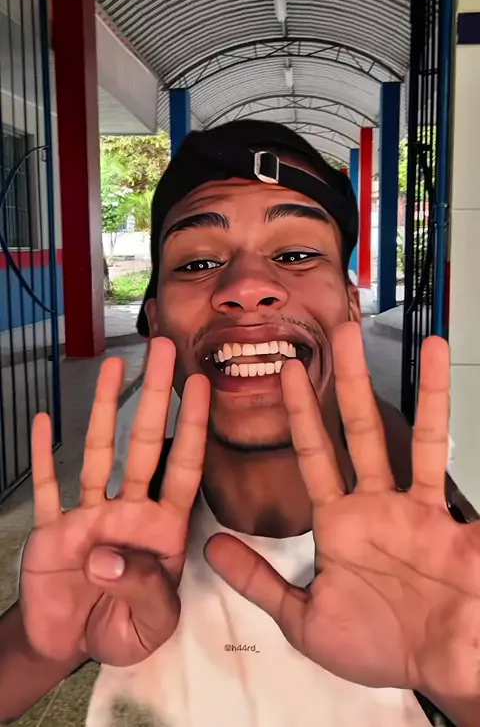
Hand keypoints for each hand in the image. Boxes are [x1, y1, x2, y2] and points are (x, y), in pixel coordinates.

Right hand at [21, 338, 209, 666]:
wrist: (68, 646)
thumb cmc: (122, 628)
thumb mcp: (151, 626)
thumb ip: (144, 592)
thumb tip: (107, 555)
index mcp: (163, 528)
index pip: (184, 468)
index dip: (194, 427)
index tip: (203, 386)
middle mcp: (129, 509)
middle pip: (144, 443)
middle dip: (155, 396)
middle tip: (164, 349)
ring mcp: (88, 513)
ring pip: (99, 452)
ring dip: (103, 409)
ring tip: (114, 366)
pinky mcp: (51, 528)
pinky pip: (47, 487)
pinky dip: (43, 455)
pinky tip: (43, 420)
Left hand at [206, 322, 479, 704]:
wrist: (439, 670)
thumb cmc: (378, 647)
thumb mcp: (305, 618)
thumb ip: (259, 581)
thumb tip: (209, 549)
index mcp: (340, 522)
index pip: (313, 455)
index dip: (297, 414)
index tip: (283, 373)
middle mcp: (375, 503)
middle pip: (357, 430)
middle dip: (346, 382)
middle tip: (338, 330)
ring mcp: (413, 505)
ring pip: (407, 435)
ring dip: (409, 389)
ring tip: (410, 342)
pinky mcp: (447, 515)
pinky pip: (442, 460)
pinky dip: (443, 416)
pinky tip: (440, 373)